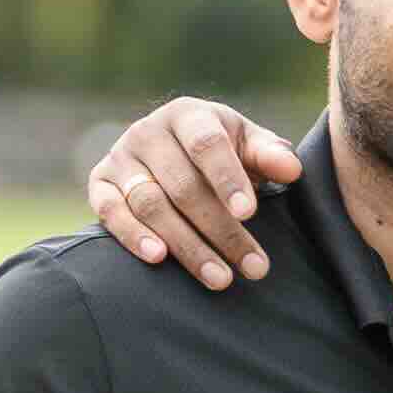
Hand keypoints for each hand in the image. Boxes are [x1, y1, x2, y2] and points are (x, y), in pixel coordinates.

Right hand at [85, 100, 302, 284]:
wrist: (173, 152)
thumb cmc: (222, 152)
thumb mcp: (248, 145)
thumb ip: (270, 155)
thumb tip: (292, 169)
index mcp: (188, 115)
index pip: (208, 144)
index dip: (228, 179)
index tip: (250, 214)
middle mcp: (148, 132)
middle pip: (183, 185)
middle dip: (222, 230)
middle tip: (254, 267)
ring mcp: (120, 158)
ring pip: (151, 205)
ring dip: (187, 245)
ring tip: (220, 278)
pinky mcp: (100, 184)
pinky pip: (110, 212)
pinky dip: (132, 235)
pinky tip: (158, 258)